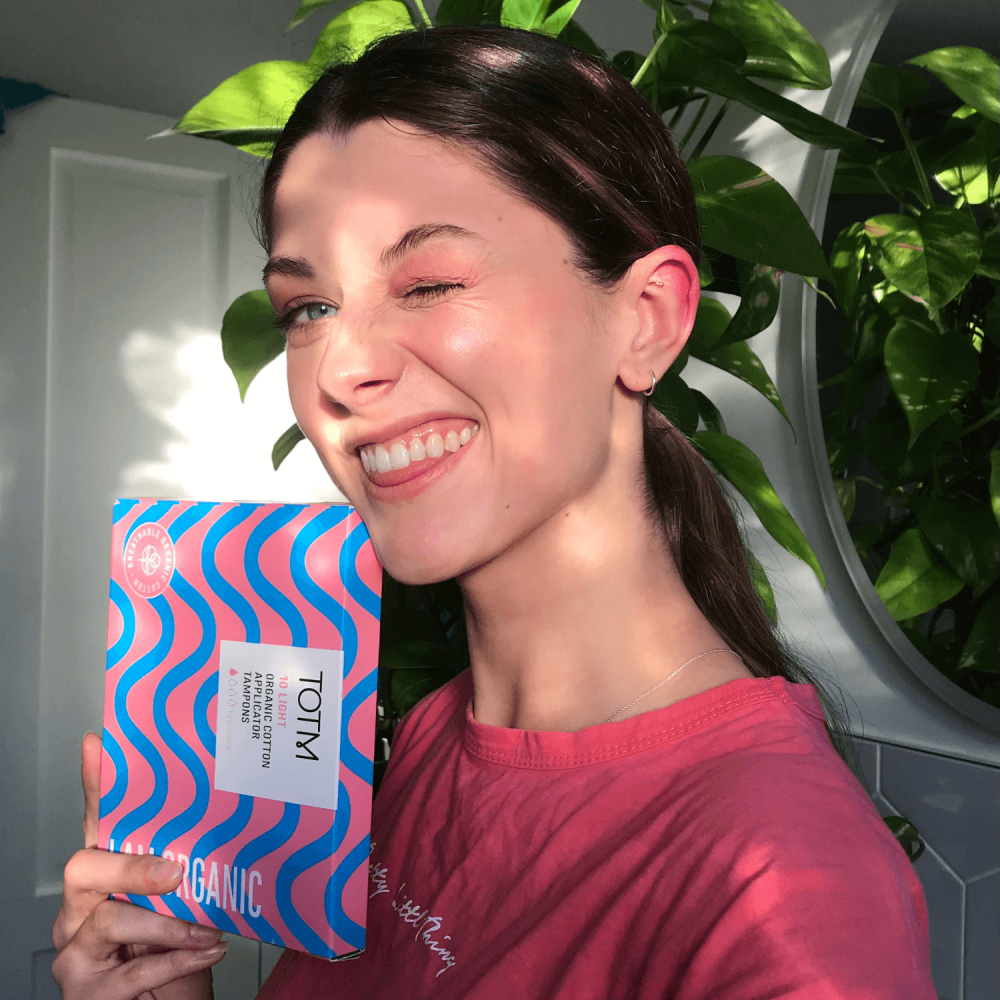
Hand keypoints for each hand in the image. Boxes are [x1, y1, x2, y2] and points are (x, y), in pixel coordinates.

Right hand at [51, 732, 227, 999]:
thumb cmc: (177, 950)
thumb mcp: (185, 900)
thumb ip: (189, 859)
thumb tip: (218, 807)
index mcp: (104, 878)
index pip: (95, 822)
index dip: (94, 784)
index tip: (99, 744)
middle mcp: (80, 910)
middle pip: (84, 868)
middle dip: (131, 868)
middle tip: (175, 871)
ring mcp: (77, 952)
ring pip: (110, 922)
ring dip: (166, 925)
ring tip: (205, 928)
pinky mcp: (87, 992)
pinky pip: (131, 973)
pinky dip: (176, 962)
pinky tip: (206, 951)